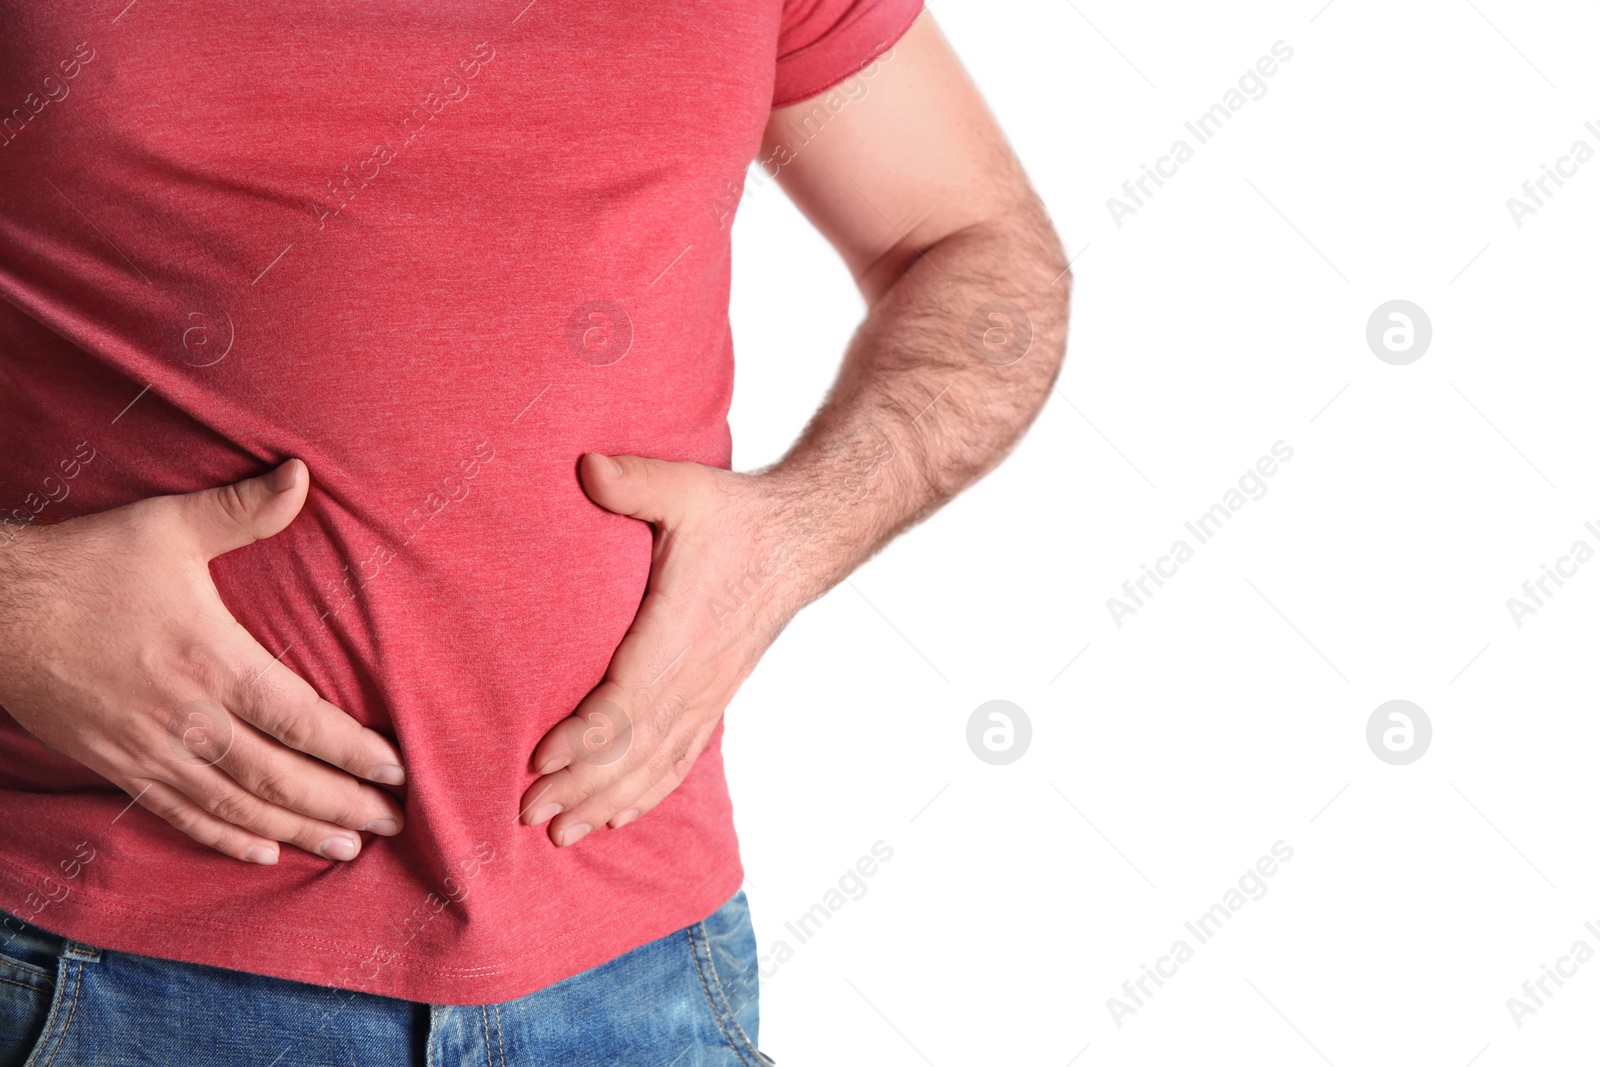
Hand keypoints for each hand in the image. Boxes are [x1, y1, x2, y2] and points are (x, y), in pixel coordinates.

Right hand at [0, 459, 406, 864]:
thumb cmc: (86, 564)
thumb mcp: (168, 526)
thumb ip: (242, 511)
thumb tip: (301, 474)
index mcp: (212, 662)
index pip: (300, 720)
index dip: (352, 751)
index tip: (396, 771)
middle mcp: (188, 718)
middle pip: (280, 776)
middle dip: (340, 803)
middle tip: (391, 822)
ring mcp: (151, 750)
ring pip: (238, 805)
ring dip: (297, 829)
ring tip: (347, 847)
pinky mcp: (118, 765)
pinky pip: (182, 814)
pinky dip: (226, 838)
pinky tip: (264, 852)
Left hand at [520, 453, 802, 845]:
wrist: (801, 538)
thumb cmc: (737, 516)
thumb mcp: (686, 489)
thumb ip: (636, 481)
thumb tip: (586, 467)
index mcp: (681, 632)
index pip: (628, 699)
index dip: (584, 737)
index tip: (538, 760)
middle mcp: (697, 675)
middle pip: (635, 747)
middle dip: (580, 786)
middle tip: (528, 814)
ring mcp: (709, 694)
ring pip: (656, 763)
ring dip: (608, 801)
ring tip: (562, 835)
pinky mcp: (715, 698)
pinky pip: (680, 759)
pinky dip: (647, 793)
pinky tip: (617, 816)